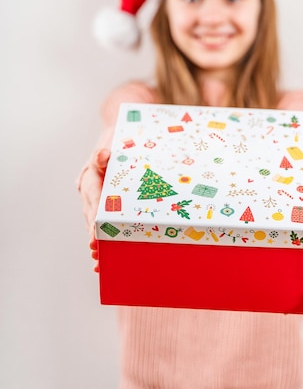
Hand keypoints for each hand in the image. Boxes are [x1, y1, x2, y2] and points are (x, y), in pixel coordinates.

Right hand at [77, 148, 110, 271]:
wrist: (112, 140)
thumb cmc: (114, 142)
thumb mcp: (110, 145)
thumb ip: (104, 154)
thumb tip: (103, 155)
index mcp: (89, 179)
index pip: (93, 203)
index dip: (95, 222)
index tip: (95, 238)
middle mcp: (88, 191)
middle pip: (90, 218)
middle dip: (94, 237)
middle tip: (97, 256)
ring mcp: (92, 198)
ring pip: (93, 223)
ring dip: (96, 241)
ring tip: (99, 263)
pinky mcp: (99, 202)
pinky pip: (99, 221)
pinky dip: (102, 236)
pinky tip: (103, 256)